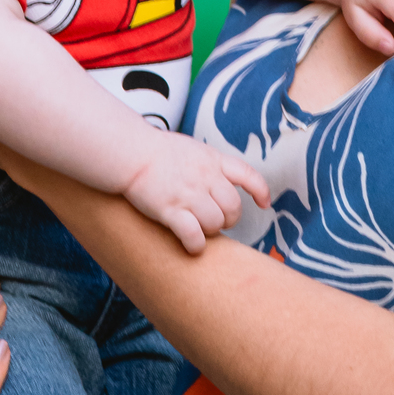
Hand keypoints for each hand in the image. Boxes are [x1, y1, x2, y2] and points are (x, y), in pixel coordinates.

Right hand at [120, 132, 270, 255]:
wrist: (129, 152)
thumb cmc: (156, 151)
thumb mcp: (192, 148)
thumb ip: (210, 163)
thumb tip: (223, 179)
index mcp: (213, 160)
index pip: (248, 175)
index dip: (260, 191)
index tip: (264, 204)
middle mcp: (205, 177)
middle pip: (233, 208)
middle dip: (229, 219)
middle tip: (216, 221)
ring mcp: (189, 194)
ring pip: (215, 224)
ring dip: (210, 232)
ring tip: (198, 229)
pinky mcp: (170, 210)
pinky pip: (194, 235)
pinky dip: (196, 245)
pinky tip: (192, 245)